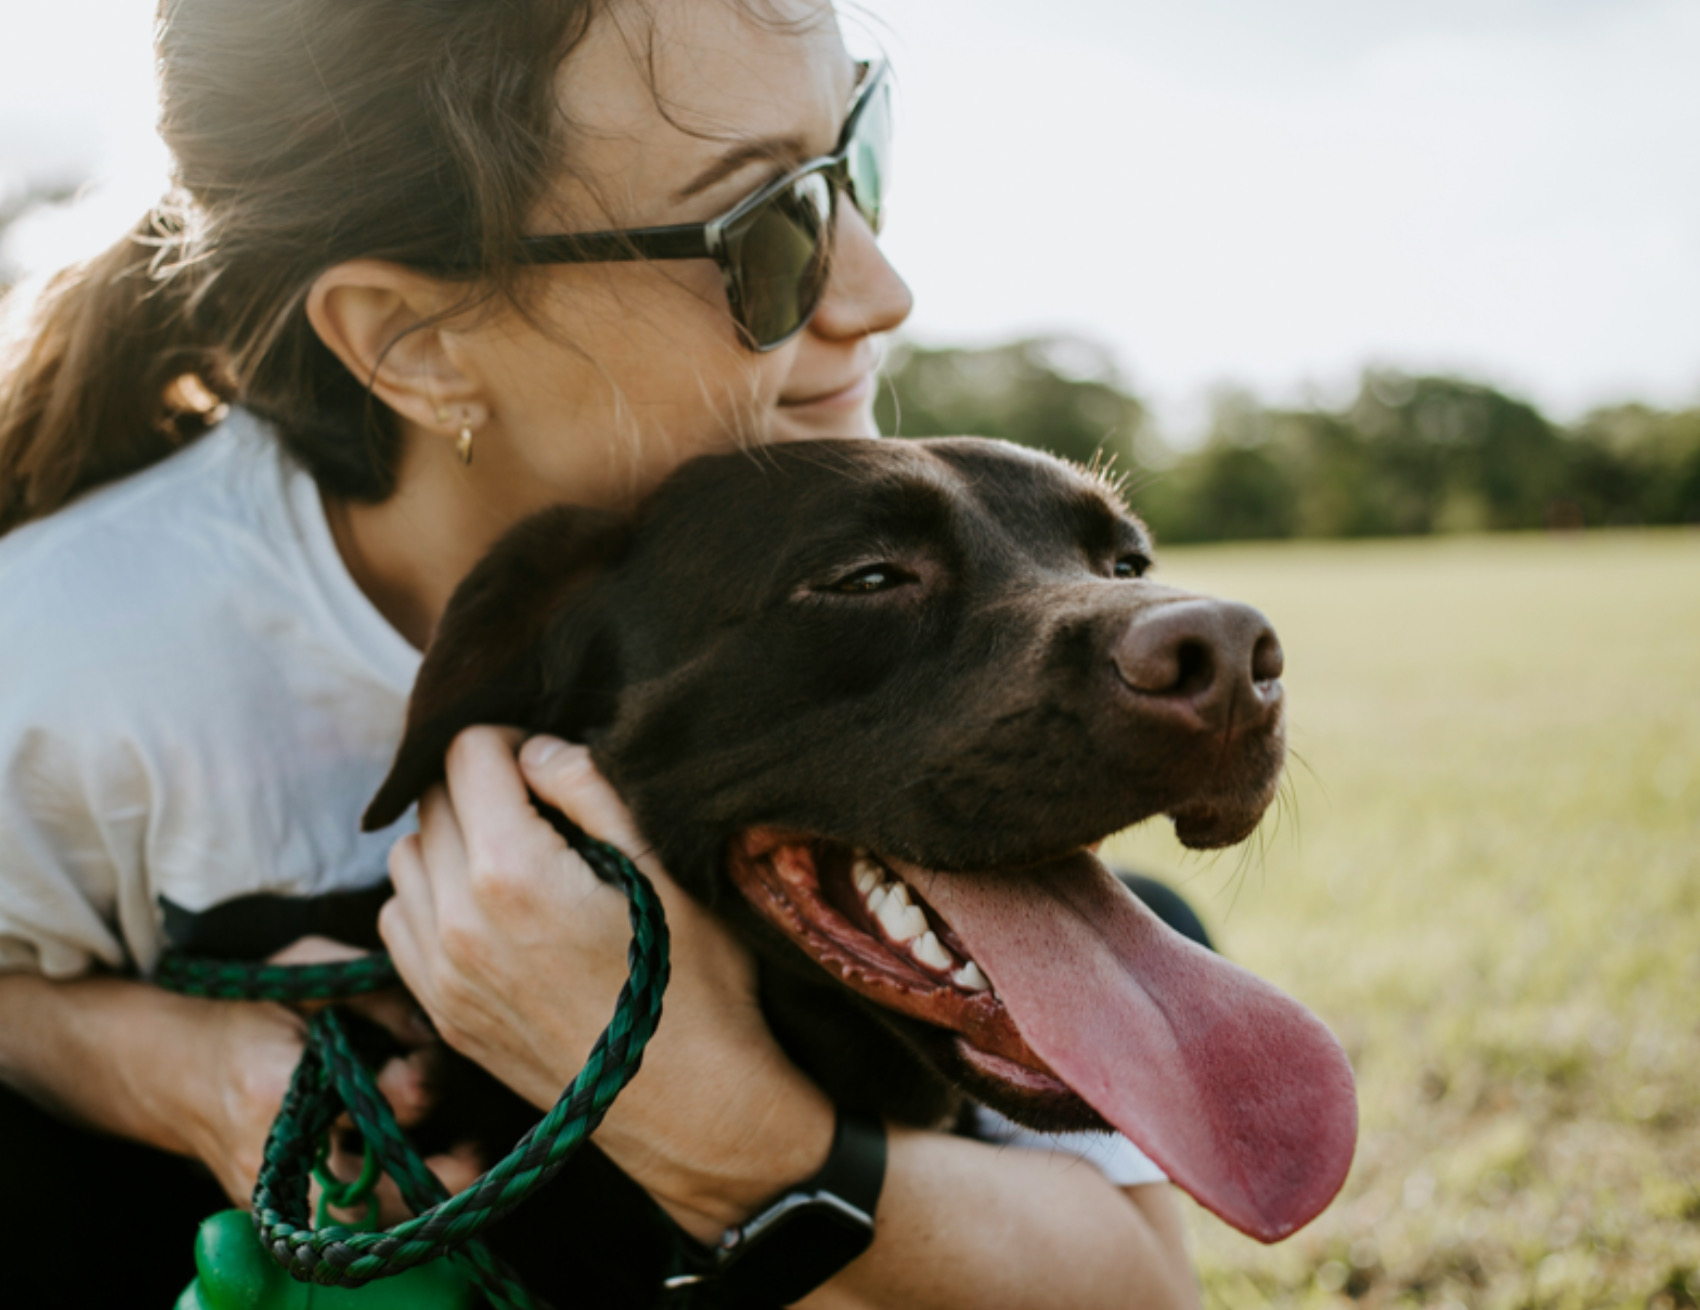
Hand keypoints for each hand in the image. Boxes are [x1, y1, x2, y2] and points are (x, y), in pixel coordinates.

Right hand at [183, 937, 473, 1221]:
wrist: (174, 1064)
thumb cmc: (252, 1008)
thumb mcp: (307, 973)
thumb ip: (374, 995)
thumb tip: (433, 1027)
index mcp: (274, 1088)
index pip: (357, 1103)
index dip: (406, 1087)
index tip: (425, 1066)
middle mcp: (272, 1154)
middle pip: (359, 1192)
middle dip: (423, 1174)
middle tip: (472, 1152)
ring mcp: (271, 1192)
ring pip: (356, 1219)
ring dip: (414, 1199)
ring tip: (465, 1165)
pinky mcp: (278, 1209)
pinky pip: (342, 1220)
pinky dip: (389, 1203)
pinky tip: (431, 1173)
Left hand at [380, 726, 833, 1239]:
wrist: (691, 1105)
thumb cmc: (694, 981)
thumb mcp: (663, 867)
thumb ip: (589, 789)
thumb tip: (535, 750)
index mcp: (512, 871)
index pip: (466, 753)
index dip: (509, 738)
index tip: (546, 761)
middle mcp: (458, 920)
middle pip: (431, 800)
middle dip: (478, 783)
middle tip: (538, 803)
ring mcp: (441, 973)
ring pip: (405, 858)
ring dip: (449, 838)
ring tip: (513, 853)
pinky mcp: (443, 1013)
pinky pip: (400, 921)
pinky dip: (430, 897)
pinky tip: (487, 908)